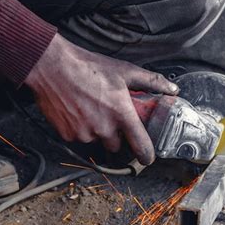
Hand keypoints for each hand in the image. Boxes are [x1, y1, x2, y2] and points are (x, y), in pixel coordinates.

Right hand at [25, 34, 178, 164]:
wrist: (51, 66)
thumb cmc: (89, 67)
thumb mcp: (125, 71)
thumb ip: (152, 82)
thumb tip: (172, 89)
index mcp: (122, 115)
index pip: (141, 146)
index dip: (147, 155)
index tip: (148, 157)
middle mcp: (104, 128)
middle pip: (117, 145)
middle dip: (117, 134)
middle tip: (111, 116)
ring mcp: (85, 133)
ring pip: (98, 141)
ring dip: (98, 131)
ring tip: (92, 109)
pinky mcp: (68, 135)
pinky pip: (80, 138)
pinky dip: (81, 129)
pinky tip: (78, 111)